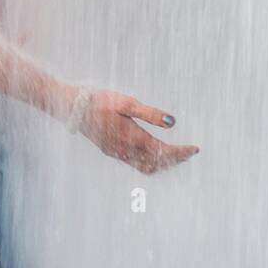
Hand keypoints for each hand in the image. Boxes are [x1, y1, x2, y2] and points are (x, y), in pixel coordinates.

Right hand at [78, 90, 198, 174]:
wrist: (72, 107)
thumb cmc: (100, 100)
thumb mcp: (127, 102)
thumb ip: (150, 114)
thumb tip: (173, 122)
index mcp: (132, 138)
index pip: (164, 151)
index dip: (181, 152)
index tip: (195, 149)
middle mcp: (125, 151)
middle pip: (157, 164)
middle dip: (175, 160)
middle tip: (190, 152)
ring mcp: (117, 153)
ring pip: (146, 167)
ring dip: (163, 164)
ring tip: (177, 155)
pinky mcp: (110, 151)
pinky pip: (136, 164)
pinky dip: (150, 162)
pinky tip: (155, 153)